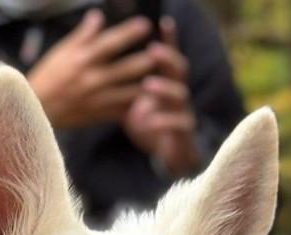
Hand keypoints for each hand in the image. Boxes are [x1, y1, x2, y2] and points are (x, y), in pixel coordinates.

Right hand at [28, 8, 156, 128]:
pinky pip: (121, 112)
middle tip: (162, 53)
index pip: (109, 43)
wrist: (37, 109)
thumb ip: (83, 35)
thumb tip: (98, 15)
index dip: (128, 33)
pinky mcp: (97, 115)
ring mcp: (95, 99)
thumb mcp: (62, 51)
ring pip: (127, 93)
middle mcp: (90, 79)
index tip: (145, 25)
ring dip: (146, 85)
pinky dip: (135, 107)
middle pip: (124, 69)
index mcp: (82, 60)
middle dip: (144, 61)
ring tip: (161, 78)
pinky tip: (149, 101)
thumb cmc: (48, 76)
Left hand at [122, 17, 201, 177]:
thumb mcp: (136, 105)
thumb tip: (106, 68)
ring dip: (164, 88)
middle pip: (179, 70)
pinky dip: (163, 120)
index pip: (170, 58)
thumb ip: (127, 89)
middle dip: (168, 58)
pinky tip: (148, 119)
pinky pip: (178, 123)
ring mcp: (184, 112)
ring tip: (148, 85)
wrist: (170, 158)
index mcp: (167, 84)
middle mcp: (178, 94)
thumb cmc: (152, 127)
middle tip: (153, 50)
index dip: (170, 39)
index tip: (164, 21)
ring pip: (180, 95)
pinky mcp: (184, 133)